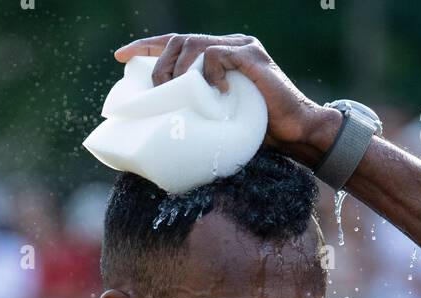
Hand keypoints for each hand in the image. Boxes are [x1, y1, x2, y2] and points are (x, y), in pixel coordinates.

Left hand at [113, 32, 328, 162]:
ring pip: (194, 44)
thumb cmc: (261, 134)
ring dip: (178, 71)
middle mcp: (230, 44)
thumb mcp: (220, 121)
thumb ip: (198, 112)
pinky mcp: (252, 58)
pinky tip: (214, 96)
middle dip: (159, 65)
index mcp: (220, 56)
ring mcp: (242, 48)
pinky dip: (209, 75)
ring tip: (178, 95)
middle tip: (155, 93)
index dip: (147, 47)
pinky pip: (217, 56)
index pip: (177, 43)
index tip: (121, 57)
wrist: (299, 133)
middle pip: (180, 40)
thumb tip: (163, 129)